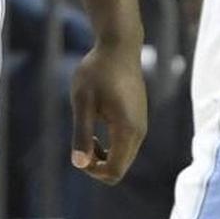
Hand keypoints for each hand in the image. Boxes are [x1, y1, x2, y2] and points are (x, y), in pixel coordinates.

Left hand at [69, 41, 146, 184]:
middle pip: (119, 169)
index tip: (78, 150)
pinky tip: (97, 125)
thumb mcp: (83, 102)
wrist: (119, 46)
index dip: (92, 170)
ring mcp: (141, 125)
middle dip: (97, 165)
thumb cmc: (97, 71)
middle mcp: (139, 132)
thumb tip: (79, 164)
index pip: (113, 172)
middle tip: (81, 141)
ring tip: (87, 132)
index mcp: (126, 130)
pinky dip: (110, 145)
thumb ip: (81, 134)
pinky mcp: (138, 119)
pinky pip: (126, 145)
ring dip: (103, 155)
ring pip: (123, 158)